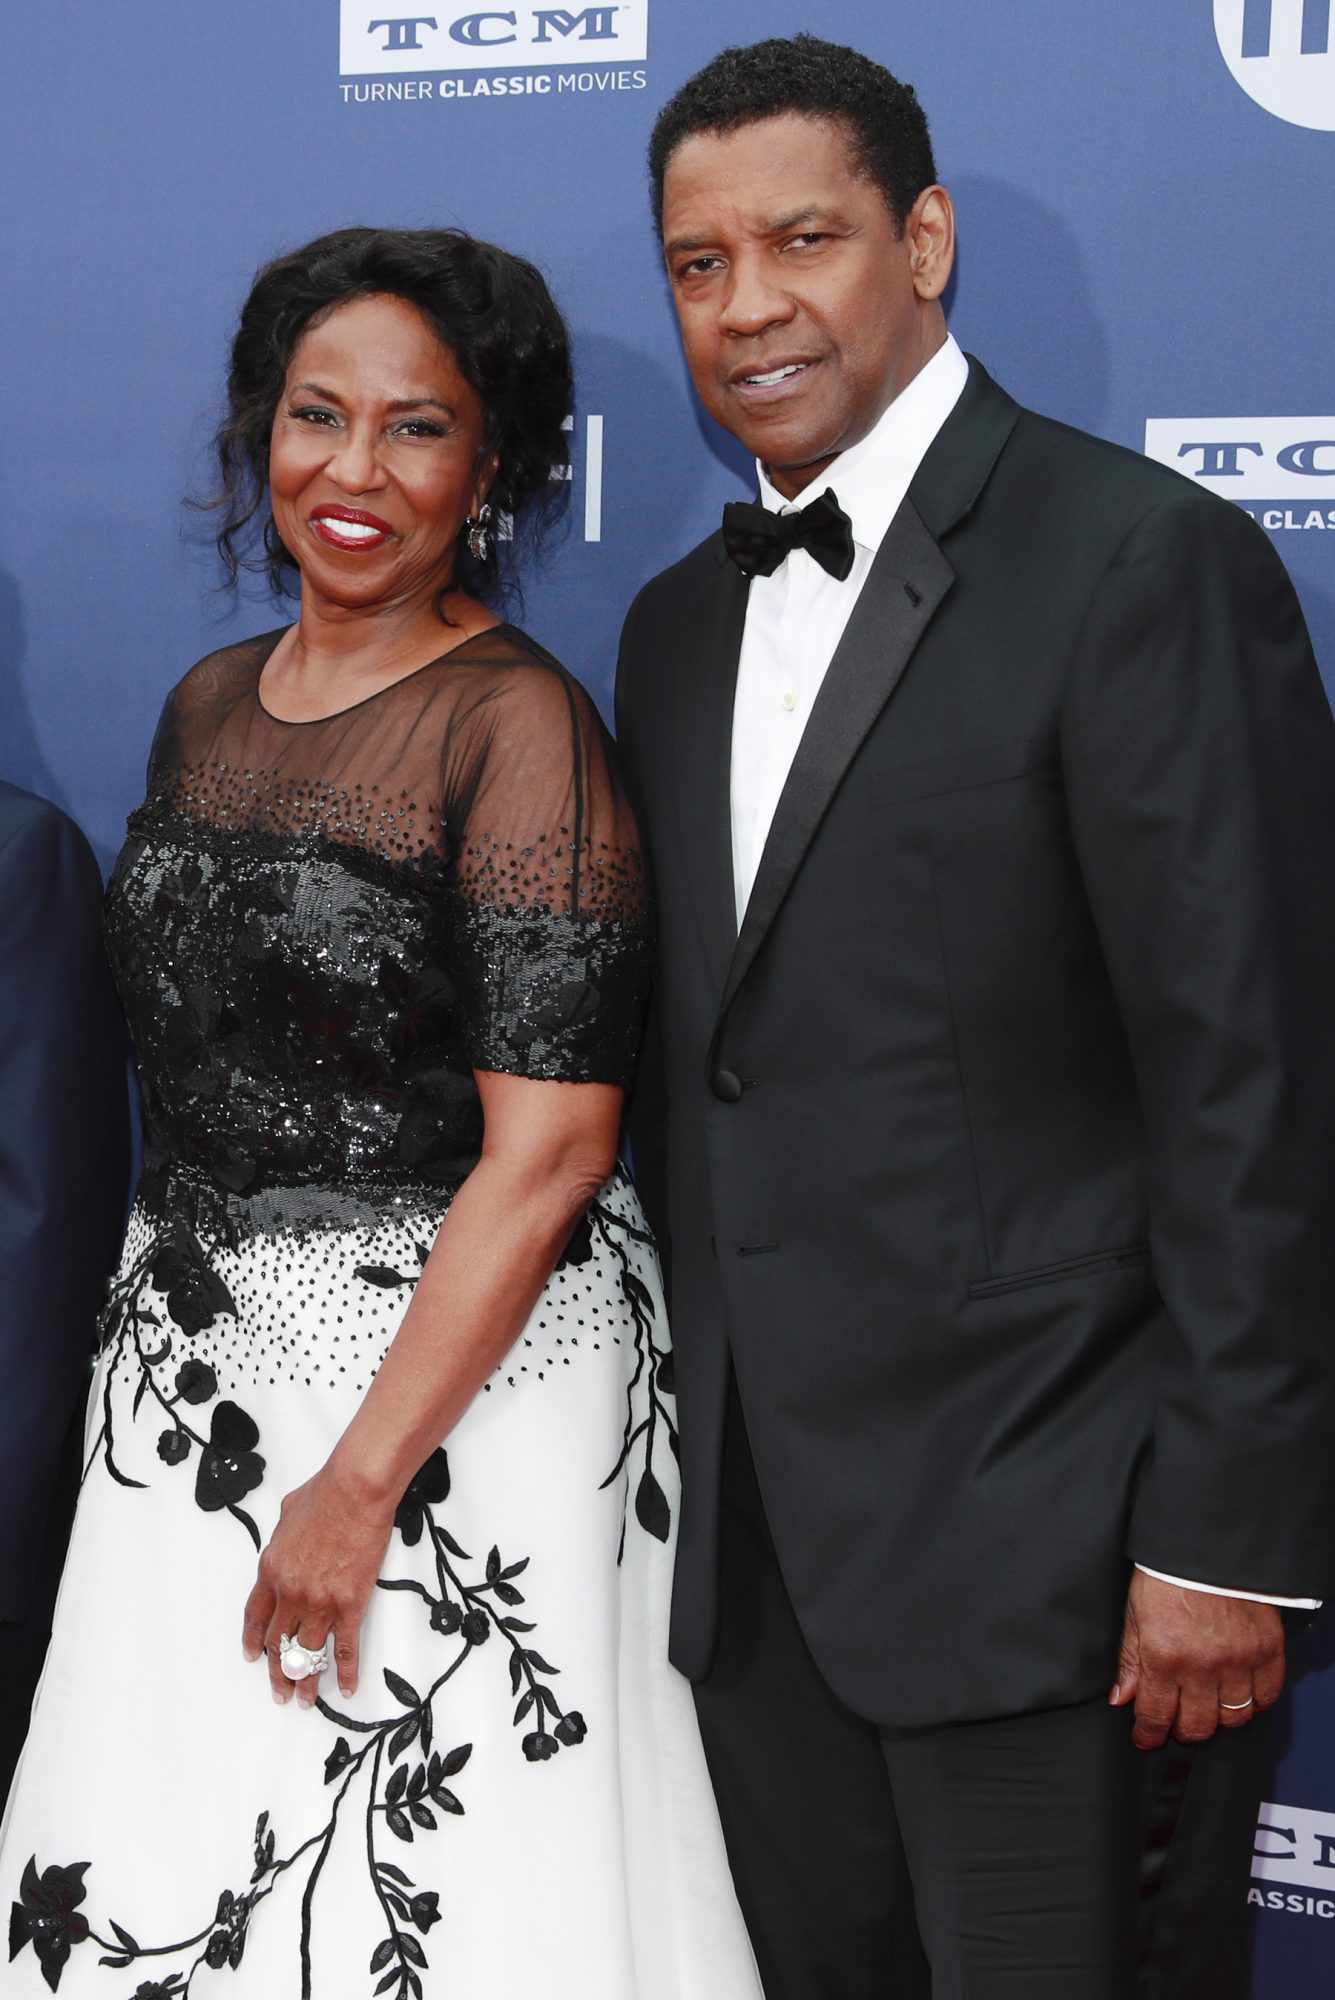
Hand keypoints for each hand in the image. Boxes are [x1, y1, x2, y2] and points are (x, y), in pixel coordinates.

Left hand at [242, 1460, 396, 1708]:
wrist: (355, 1490)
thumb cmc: (325, 1493)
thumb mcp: (288, 1512)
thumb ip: (283, 1537)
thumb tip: (287, 1539)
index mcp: (271, 1570)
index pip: (256, 1617)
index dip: (254, 1641)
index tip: (254, 1657)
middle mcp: (290, 1593)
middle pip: (279, 1643)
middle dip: (278, 1672)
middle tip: (280, 1692)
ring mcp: (320, 1603)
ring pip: (308, 1655)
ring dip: (306, 1682)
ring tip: (305, 1701)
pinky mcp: (350, 1605)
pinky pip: (346, 1649)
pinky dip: (347, 1672)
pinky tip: (348, 1688)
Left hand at [1110, 1569, 1284, 1749]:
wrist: (1207, 1545)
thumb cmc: (1168, 1574)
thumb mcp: (1135, 1613)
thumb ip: (1130, 1660)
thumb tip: (1121, 1698)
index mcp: (1163, 1656)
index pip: (1156, 1715)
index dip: (1149, 1734)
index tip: (1147, 1739)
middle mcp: (1202, 1666)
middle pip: (1197, 1725)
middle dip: (1183, 1729)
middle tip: (1178, 1721)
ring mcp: (1238, 1660)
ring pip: (1233, 1718)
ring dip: (1218, 1718)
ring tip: (1208, 1705)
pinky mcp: (1266, 1650)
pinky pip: (1266, 1696)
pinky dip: (1254, 1703)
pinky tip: (1240, 1694)